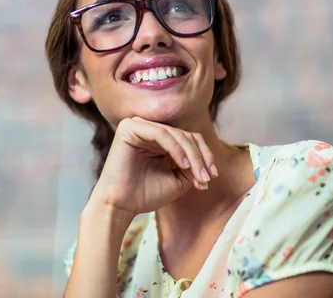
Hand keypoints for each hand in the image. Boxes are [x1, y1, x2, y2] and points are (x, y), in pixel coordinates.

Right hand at [88, 117, 217, 217]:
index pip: (188, 138)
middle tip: (208, 178)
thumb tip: (208, 163)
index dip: (204, 155)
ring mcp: (138, 125)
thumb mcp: (177, 180)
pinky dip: (176, 149)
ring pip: (176, 134)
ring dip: (192, 156)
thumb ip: (192, 168)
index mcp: (157, 139)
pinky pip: (162, 134)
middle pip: (185, 135)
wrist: (120, 207)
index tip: (213, 176)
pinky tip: (184, 165)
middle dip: (200, 157)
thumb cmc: (144, 195)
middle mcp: (148, 128)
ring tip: (199, 176)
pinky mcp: (129, 127)